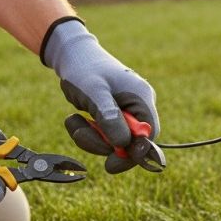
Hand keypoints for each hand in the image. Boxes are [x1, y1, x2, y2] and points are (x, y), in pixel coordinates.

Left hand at [41, 18, 159, 172]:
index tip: (111, 164)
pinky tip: (76, 117)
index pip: (149, 136)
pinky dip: (87, 132)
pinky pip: (104, 135)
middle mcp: (137, 106)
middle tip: (83, 135)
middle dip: (105, 144)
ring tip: (75, 120)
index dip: (134, 154)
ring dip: (92, 138)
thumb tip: (123, 144)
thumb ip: (109, 117)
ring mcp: (126, 111)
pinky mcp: (113, 115)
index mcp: (141, 98)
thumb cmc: (83, 68)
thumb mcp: (94, 92)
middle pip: (131, 142)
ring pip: (114, 142)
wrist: (70, 55)